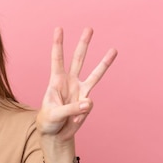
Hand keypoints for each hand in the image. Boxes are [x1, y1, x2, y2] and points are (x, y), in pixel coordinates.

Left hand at [36, 27, 116, 142]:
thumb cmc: (48, 121)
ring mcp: (80, 91)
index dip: (58, 44)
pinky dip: (81, 114)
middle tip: (89, 28)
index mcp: (56, 81)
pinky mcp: (87, 102)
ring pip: (94, 74)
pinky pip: (89, 105)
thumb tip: (89, 102)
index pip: (57, 59)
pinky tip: (73, 121)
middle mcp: (69, 82)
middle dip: (83, 44)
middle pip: (78, 59)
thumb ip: (71, 109)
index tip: (58, 28)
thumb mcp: (54, 114)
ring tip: (114, 50)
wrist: (55, 134)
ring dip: (104, 62)